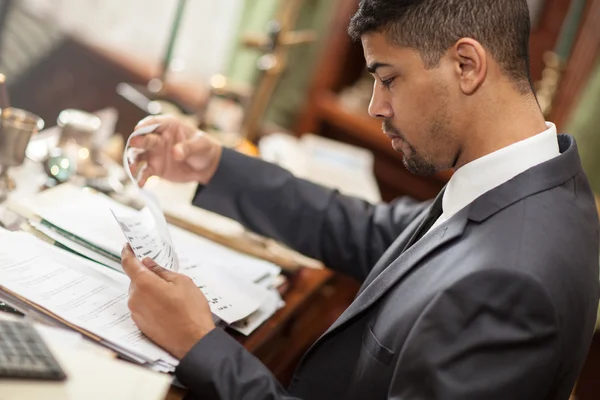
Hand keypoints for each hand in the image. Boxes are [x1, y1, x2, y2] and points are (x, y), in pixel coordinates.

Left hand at [121, 244, 215, 358]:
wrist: (193, 341)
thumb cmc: (190, 312)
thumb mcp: (182, 282)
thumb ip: (162, 271)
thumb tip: (149, 264)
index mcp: (144, 284)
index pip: (129, 263)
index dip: (128, 253)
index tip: (129, 247)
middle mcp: (135, 298)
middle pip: (136, 280)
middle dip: (147, 275)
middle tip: (164, 276)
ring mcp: (136, 313)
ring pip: (139, 294)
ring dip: (150, 291)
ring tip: (171, 296)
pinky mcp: (140, 324)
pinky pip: (142, 307)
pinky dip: (151, 303)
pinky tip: (168, 307)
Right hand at [130, 114, 222, 185]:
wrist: (206, 166)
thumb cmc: (203, 148)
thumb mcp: (200, 145)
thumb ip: (187, 147)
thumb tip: (175, 153)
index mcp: (168, 126)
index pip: (154, 123)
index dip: (145, 125)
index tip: (138, 129)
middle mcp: (157, 138)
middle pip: (144, 139)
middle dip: (138, 141)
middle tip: (133, 144)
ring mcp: (154, 153)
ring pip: (139, 156)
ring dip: (133, 161)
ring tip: (132, 169)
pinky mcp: (155, 168)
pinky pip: (145, 172)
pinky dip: (141, 177)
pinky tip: (140, 183)